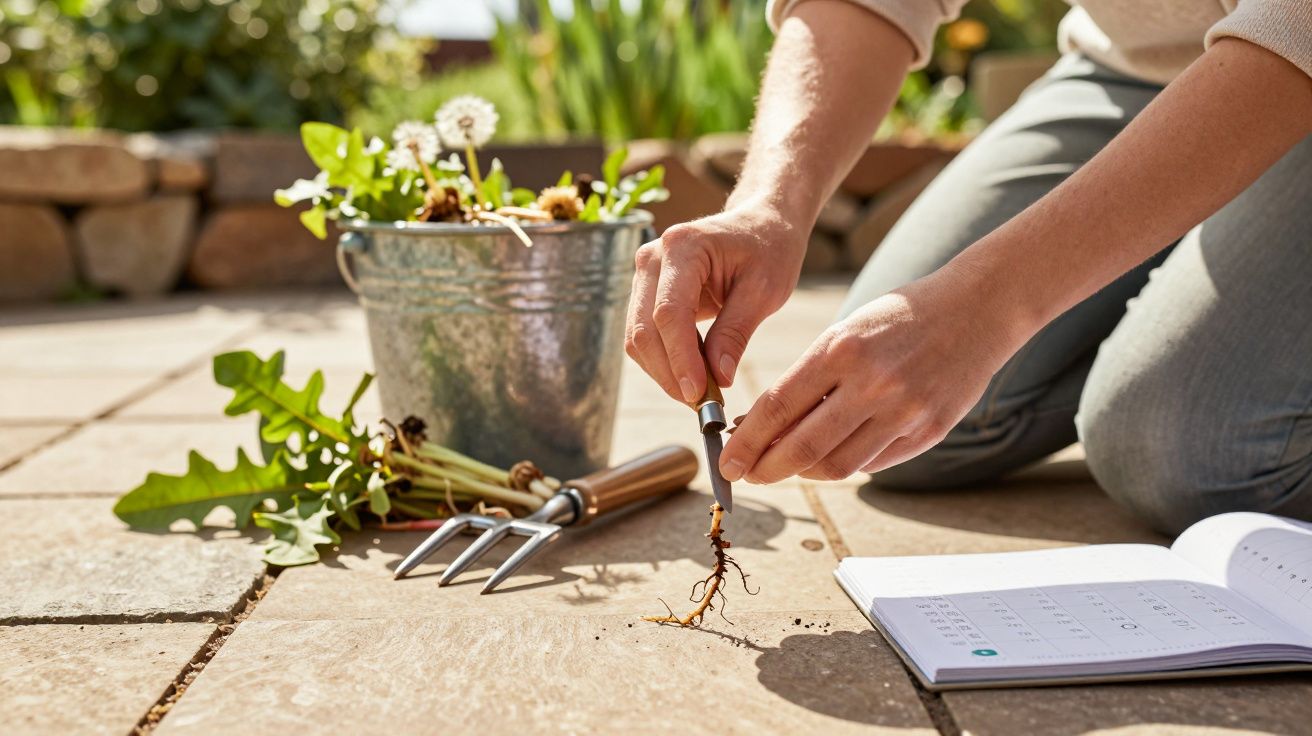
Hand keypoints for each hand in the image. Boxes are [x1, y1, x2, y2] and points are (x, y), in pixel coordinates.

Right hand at [625, 206, 805, 402]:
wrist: (760, 224)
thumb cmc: (768, 249)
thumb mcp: (765, 290)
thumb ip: (736, 332)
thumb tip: (718, 379)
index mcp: (683, 246)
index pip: (669, 313)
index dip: (681, 359)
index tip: (701, 395)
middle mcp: (652, 257)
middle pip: (644, 330)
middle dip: (670, 374)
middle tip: (704, 407)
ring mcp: (644, 274)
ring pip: (638, 338)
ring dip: (666, 373)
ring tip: (704, 395)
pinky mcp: (646, 292)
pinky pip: (646, 336)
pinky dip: (666, 362)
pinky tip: (695, 376)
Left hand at [718, 268, 1028, 482]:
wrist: (977, 308)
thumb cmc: (899, 318)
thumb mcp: (845, 333)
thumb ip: (807, 381)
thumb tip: (757, 426)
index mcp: (841, 349)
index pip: (778, 408)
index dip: (746, 441)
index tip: (726, 460)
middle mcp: (872, 383)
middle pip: (803, 447)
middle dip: (765, 468)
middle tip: (745, 475)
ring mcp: (905, 410)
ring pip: (837, 465)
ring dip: (802, 472)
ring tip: (783, 466)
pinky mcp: (930, 430)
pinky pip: (872, 462)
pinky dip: (842, 464)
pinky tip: (826, 457)